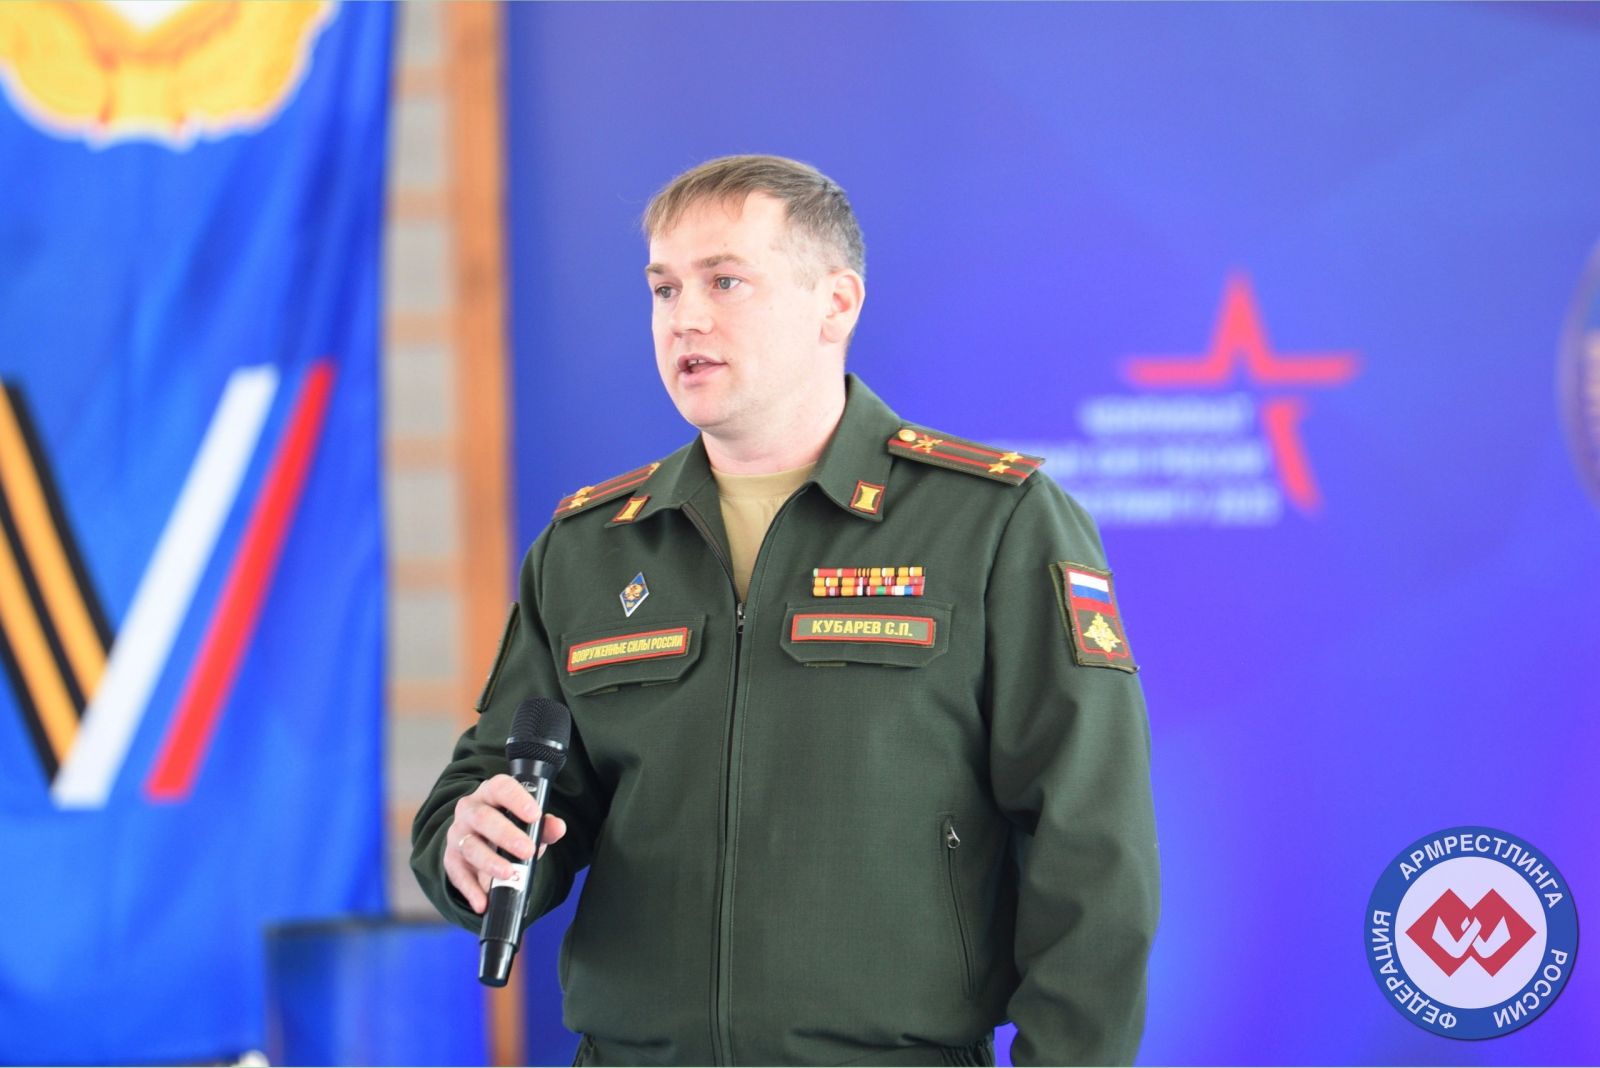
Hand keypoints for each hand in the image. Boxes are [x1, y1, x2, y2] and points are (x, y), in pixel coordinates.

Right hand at [444, 774, 568, 913]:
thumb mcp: (530, 825)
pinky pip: (458, 874)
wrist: (485, 840)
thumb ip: (545, 826)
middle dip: (506, 835)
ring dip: (490, 862)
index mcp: (491, 793)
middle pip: (483, 818)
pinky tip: (483, 902)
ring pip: (470, 846)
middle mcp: (470, 810)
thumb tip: (558, 827)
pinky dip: (471, 890)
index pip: (501, 788)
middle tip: (528, 850)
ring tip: (509, 875)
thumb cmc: (511, 826)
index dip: (517, 799)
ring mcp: (458, 834)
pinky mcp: (451, 858)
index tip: (535, 815)